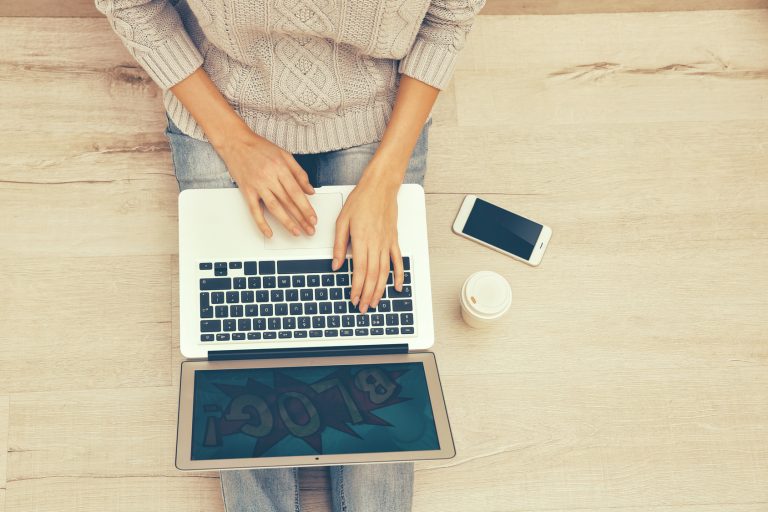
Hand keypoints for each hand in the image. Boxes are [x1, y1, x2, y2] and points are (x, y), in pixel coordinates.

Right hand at [217, 128, 316, 237]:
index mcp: (280, 168)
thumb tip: (310, 190)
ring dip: (286, 222)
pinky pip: (255, 210)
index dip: (306, 207)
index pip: (296, 193)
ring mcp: (257, 185)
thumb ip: (299, 173)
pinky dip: (261, 223)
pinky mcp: (246, 191)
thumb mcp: (285, 155)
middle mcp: (269, 177)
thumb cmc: (260, 147)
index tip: (313, 218)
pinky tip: (269, 233)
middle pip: (288, 202)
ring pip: (274, 208)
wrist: (235, 142)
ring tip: (296, 232)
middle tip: (310, 229)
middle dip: (301, 218)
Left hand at [332, 172, 404, 313]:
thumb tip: (336, 264)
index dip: (357, 287)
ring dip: (380, 289)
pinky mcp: (394, 239)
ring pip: (385, 271)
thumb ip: (339, 245)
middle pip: (373, 275)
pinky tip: (397, 287)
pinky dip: (399, 275)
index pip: (360, 270)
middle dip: (368, 294)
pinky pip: (398, 261)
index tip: (353, 298)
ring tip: (375, 302)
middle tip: (363, 307)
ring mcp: (387, 243)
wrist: (380, 187)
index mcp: (361, 240)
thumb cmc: (361, 200)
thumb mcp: (342, 221)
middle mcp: (376, 243)